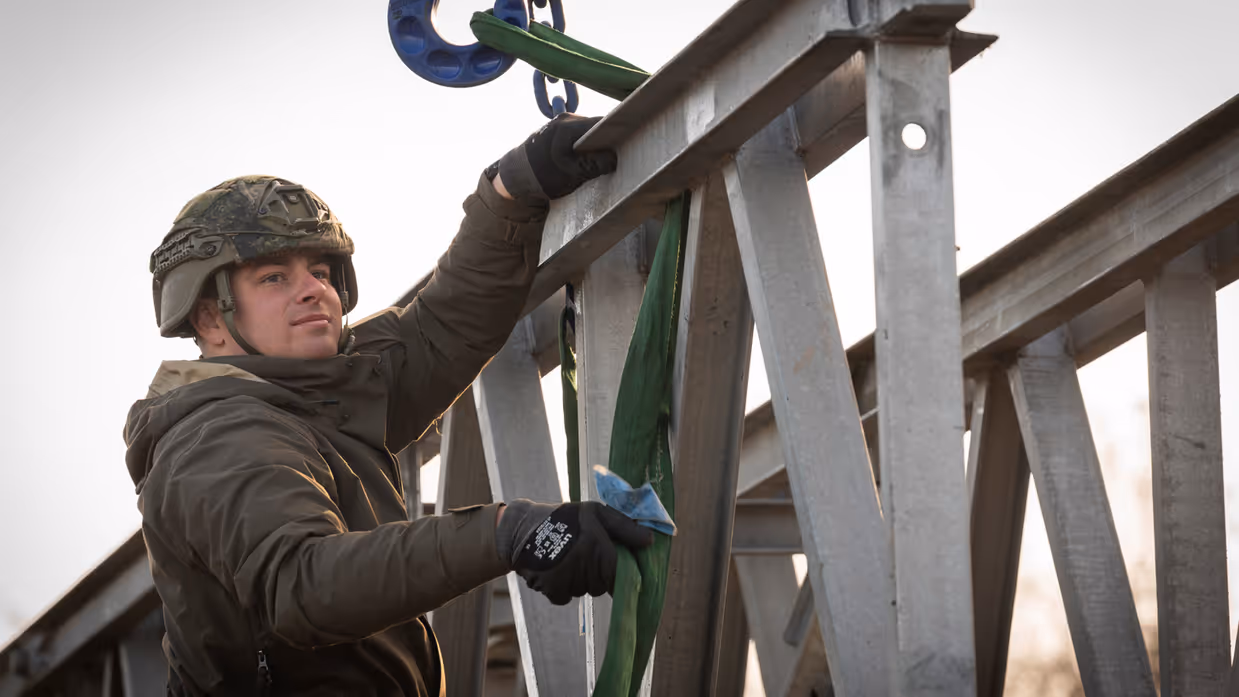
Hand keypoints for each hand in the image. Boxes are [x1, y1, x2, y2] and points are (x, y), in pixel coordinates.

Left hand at [497, 113, 617, 201]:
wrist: (516, 175)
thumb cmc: (540, 177)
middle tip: (624, 152)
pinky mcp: (561, 129)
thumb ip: (592, 166)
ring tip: (610, 155)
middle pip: (597, 125)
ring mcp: (562, 122)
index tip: (631, 142)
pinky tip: (595, 154)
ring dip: (599, 141)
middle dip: (610, 138)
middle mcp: (565, 119)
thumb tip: (616, 159)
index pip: (601, 124)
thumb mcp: (568, 175)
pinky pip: (581, 132)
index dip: (618, 132)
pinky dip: (589, 142)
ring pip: (590, 129)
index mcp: (566, 128)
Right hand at [497, 500, 653, 604]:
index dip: (623, 574)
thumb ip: (624, 526)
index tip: (614, 565)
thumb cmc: (564, 518)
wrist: (521, 530)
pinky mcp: (553, 592)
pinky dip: (563, 587)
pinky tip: (555, 568)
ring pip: (586, 590)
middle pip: (604, 583)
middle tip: (584, 551)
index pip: (622, 575)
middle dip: (599, 571)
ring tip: (567, 556)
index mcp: (599, 548)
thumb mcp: (595, 512)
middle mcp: (585, 569)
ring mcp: (569, 582)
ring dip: (581, 578)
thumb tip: (650, 541)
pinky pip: (567, 596)